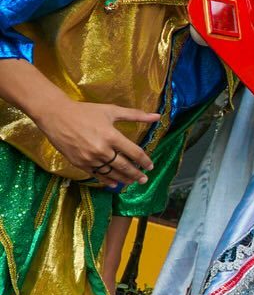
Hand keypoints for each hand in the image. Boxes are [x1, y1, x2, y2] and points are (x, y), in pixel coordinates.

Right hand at [35, 99, 158, 186]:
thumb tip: (157, 116)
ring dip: (123, 179)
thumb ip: (136, 115)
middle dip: (136, 174)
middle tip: (144, 180)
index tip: (150, 166)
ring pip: (111, 173)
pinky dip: (107, 180)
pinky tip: (114, 183)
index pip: (134, 153)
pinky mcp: (79, 163)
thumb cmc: (86, 111)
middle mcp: (102, 149)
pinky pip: (96, 175)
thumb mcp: (111, 110)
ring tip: (132, 182)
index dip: (144, 161)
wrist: (56, 115)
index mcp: (112, 136)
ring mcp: (90, 158)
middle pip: (124, 166)